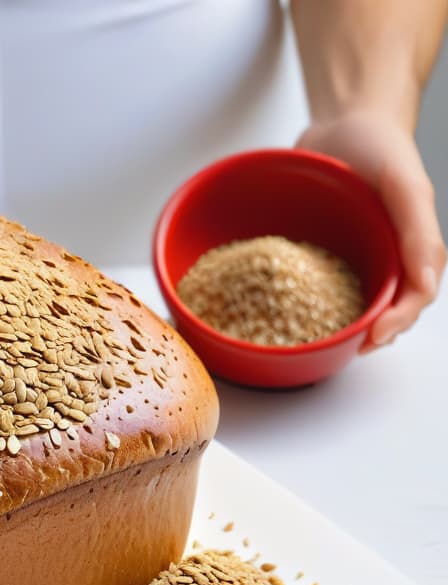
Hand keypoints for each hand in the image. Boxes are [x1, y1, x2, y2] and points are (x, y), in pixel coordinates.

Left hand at [296, 110, 445, 349]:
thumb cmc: (383, 146)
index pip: (410, 301)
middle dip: (358, 335)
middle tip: (334, 349)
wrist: (344, 121)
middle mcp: (380, 259)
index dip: (394, 326)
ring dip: (325, 322)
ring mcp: (347, 257)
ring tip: (304, 340)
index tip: (371, 340)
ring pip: (340, 302)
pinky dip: (293, 296)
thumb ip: (418, 233)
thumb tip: (426, 285)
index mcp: (411, 251)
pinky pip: (306, 281)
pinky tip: (272, 307)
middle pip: (376, 311)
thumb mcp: (405, 184)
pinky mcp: (316, 251)